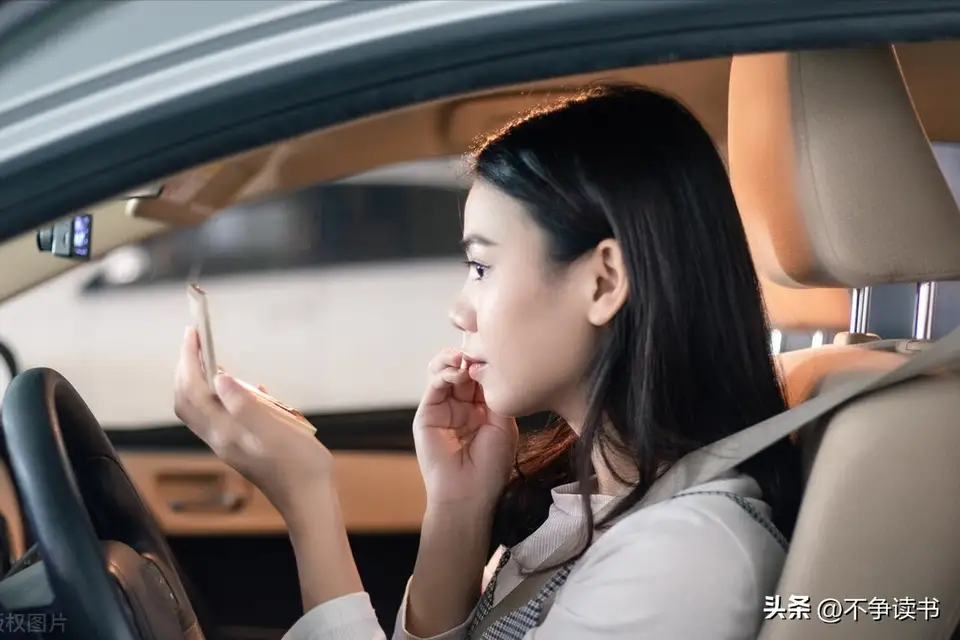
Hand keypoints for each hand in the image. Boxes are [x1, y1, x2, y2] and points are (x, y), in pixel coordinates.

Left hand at [173, 327, 330, 515]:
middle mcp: (220, 438)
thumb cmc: (298, 465)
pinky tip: (243, 387)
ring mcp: (229, 443)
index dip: (189, 360)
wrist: (308, 500)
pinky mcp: (242, 446)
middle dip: (186, 368)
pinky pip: (219, 415)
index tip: (193, 334)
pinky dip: (220, 394)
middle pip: (187, 399)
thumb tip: (219, 377)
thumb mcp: (275, 431)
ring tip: (210, 358)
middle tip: (197, 341)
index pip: (192, 390)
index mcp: (225, 431)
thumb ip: (246, 405)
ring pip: (200, 408)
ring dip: (198, 380)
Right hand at [413, 349, 518, 511]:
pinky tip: (458, 371)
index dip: (485, 360)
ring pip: (444, 372)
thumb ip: (496, 394)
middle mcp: (461, 406)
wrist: (468, 494)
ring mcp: (443, 409)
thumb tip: (488, 365)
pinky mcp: (427, 414)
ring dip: (454, 360)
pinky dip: (445, 373)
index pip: (481, 376)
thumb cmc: (490, 466)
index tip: (494, 347)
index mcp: (482, 409)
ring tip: (464, 360)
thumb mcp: (503, 425)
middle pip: (462, 369)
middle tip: (478, 350)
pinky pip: (434, 386)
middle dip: (469, 355)